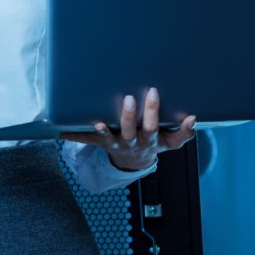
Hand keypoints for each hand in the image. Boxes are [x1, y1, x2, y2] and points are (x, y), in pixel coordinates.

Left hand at [59, 87, 196, 170]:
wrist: (135, 162)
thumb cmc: (155, 143)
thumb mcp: (172, 142)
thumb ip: (183, 133)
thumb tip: (193, 119)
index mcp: (150, 139)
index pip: (153, 125)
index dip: (153, 111)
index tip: (153, 92)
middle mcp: (132, 143)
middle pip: (131, 131)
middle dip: (130, 117)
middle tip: (129, 99)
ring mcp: (115, 144)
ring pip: (109, 139)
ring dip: (103, 131)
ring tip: (98, 123)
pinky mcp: (101, 144)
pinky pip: (87, 142)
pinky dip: (75, 137)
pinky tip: (61, 134)